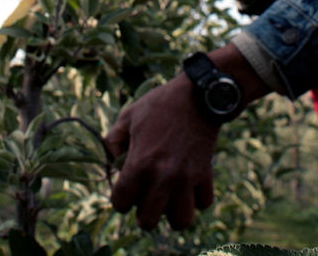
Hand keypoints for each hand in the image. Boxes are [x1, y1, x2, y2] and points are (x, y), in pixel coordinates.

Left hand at [104, 75, 218, 229]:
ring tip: (168, 200)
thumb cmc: (159, 105)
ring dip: (172, 214)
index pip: (120, 203)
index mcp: (140, 163)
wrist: (197, 96)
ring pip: (180, 221)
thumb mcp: (127, 117)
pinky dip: (196, 200)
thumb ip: (112, 142)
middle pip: (148, 221)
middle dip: (142, 212)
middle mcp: (163, 176)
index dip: (119, 198)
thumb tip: (111, 165)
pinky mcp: (206, 175)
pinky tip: (188, 187)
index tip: (124, 188)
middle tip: (145, 197)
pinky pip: (203, 204)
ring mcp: (187, 178)